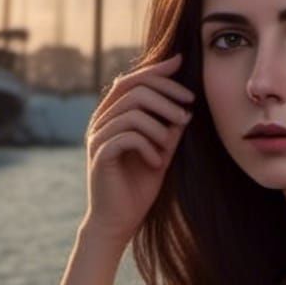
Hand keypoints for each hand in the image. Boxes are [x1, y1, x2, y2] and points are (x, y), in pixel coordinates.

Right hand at [80, 53, 194, 247]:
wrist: (119, 222)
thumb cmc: (139, 187)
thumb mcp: (162, 153)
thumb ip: (169, 130)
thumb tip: (187, 107)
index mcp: (114, 117)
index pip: (132, 80)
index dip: (156, 69)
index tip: (181, 63)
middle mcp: (102, 122)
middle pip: (133, 88)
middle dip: (166, 96)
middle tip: (187, 114)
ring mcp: (98, 138)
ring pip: (132, 111)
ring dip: (160, 125)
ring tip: (171, 144)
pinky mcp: (100, 155)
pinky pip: (127, 136)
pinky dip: (148, 146)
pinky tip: (156, 163)